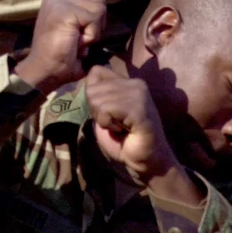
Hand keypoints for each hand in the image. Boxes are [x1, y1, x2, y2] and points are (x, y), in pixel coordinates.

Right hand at [14, 0, 105, 93]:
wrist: (44, 71)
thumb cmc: (60, 56)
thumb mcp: (74, 28)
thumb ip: (83, 11)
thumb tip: (101, 6)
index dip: (92, 8)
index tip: (80, 27)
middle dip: (96, 22)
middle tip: (78, 37)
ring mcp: (59, 2)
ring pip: (99, 7)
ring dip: (94, 29)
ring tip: (77, 40)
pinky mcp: (64, 11)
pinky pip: (94, 18)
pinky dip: (91, 35)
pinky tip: (76, 43)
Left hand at [85, 65, 179, 183]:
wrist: (146, 161)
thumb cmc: (124, 140)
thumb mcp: (104, 113)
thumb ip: (97, 96)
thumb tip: (84, 84)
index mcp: (128, 82)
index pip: (95, 71)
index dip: (92, 93)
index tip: (107, 111)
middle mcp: (135, 83)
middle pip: (91, 89)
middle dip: (97, 111)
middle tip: (116, 123)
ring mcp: (139, 94)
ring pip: (97, 100)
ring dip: (104, 120)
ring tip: (121, 127)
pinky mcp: (139, 109)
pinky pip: (106, 111)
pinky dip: (109, 125)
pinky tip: (124, 131)